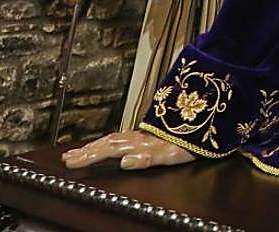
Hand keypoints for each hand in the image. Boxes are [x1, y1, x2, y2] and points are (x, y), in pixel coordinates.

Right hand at [61, 130, 194, 170]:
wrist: (210, 115)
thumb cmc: (193, 141)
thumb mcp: (173, 153)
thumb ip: (149, 158)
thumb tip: (124, 162)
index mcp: (142, 142)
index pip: (110, 147)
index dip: (90, 155)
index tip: (69, 161)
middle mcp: (141, 137)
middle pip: (109, 143)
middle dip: (88, 152)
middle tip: (67, 159)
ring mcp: (147, 135)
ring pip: (115, 139)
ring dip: (95, 147)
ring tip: (77, 153)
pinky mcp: (153, 136)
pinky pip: (126, 138)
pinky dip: (110, 142)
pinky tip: (106, 145)